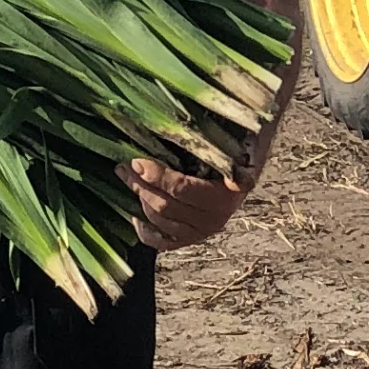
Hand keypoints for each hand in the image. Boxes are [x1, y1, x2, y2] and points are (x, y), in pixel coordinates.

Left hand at [124, 152, 251, 252]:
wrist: (244, 169)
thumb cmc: (235, 151)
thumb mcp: (231, 143)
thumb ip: (215, 142)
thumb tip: (188, 126)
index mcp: (227, 195)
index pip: (183, 189)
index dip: (157, 176)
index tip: (138, 161)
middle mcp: (215, 218)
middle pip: (166, 206)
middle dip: (141, 185)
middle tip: (125, 166)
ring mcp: (202, 232)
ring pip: (160, 220)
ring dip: (139, 198)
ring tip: (127, 178)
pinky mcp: (190, 240)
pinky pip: (161, 242)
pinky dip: (145, 229)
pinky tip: (135, 213)